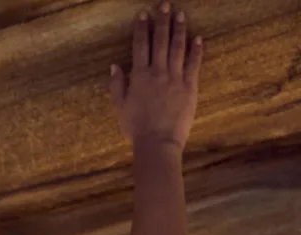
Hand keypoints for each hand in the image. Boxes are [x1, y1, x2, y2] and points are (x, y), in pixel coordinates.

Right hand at [110, 1, 202, 153]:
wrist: (158, 142)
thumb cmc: (135, 127)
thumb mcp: (119, 106)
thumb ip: (117, 84)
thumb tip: (115, 66)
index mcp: (139, 76)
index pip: (140, 45)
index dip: (142, 28)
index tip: (143, 14)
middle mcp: (158, 72)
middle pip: (160, 41)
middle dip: (162, 21)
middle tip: (164, 5)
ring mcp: (176, 78)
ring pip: (178, 48)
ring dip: (179, 30)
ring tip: (181, 15)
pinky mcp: (190, 87)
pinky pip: (194, 65)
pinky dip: (196, 50)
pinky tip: (198, 39)